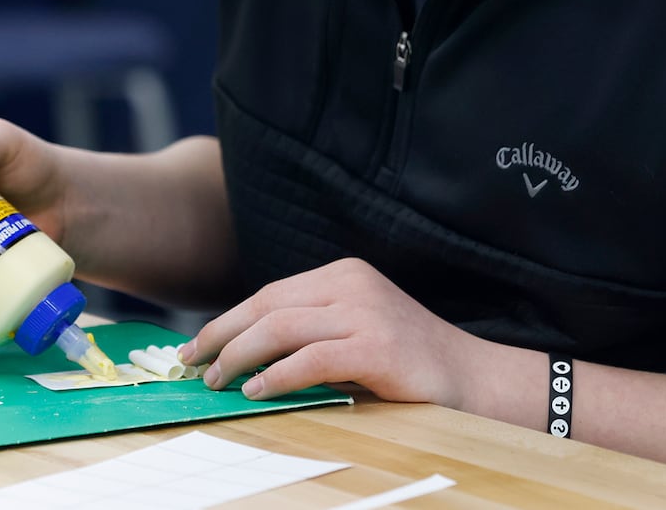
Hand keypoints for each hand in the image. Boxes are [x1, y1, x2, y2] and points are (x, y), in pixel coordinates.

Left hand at [178, 257, 477, 407]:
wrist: (473, 378)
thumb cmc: (408, 361)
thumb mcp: (357, 328)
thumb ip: (312, 329)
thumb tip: (244, 353)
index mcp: (344, 274)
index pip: (270, 293)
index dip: (228, 319)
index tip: (197, 344)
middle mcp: (352, 284)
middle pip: (267, 304)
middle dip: (221, 334)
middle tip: (192, 362)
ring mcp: (365, 312)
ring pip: (281, 327)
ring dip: (239, 355)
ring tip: (217, 380)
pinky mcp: (376, 347)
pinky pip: (311, 358)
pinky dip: (277, 375)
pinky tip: (256, 390)